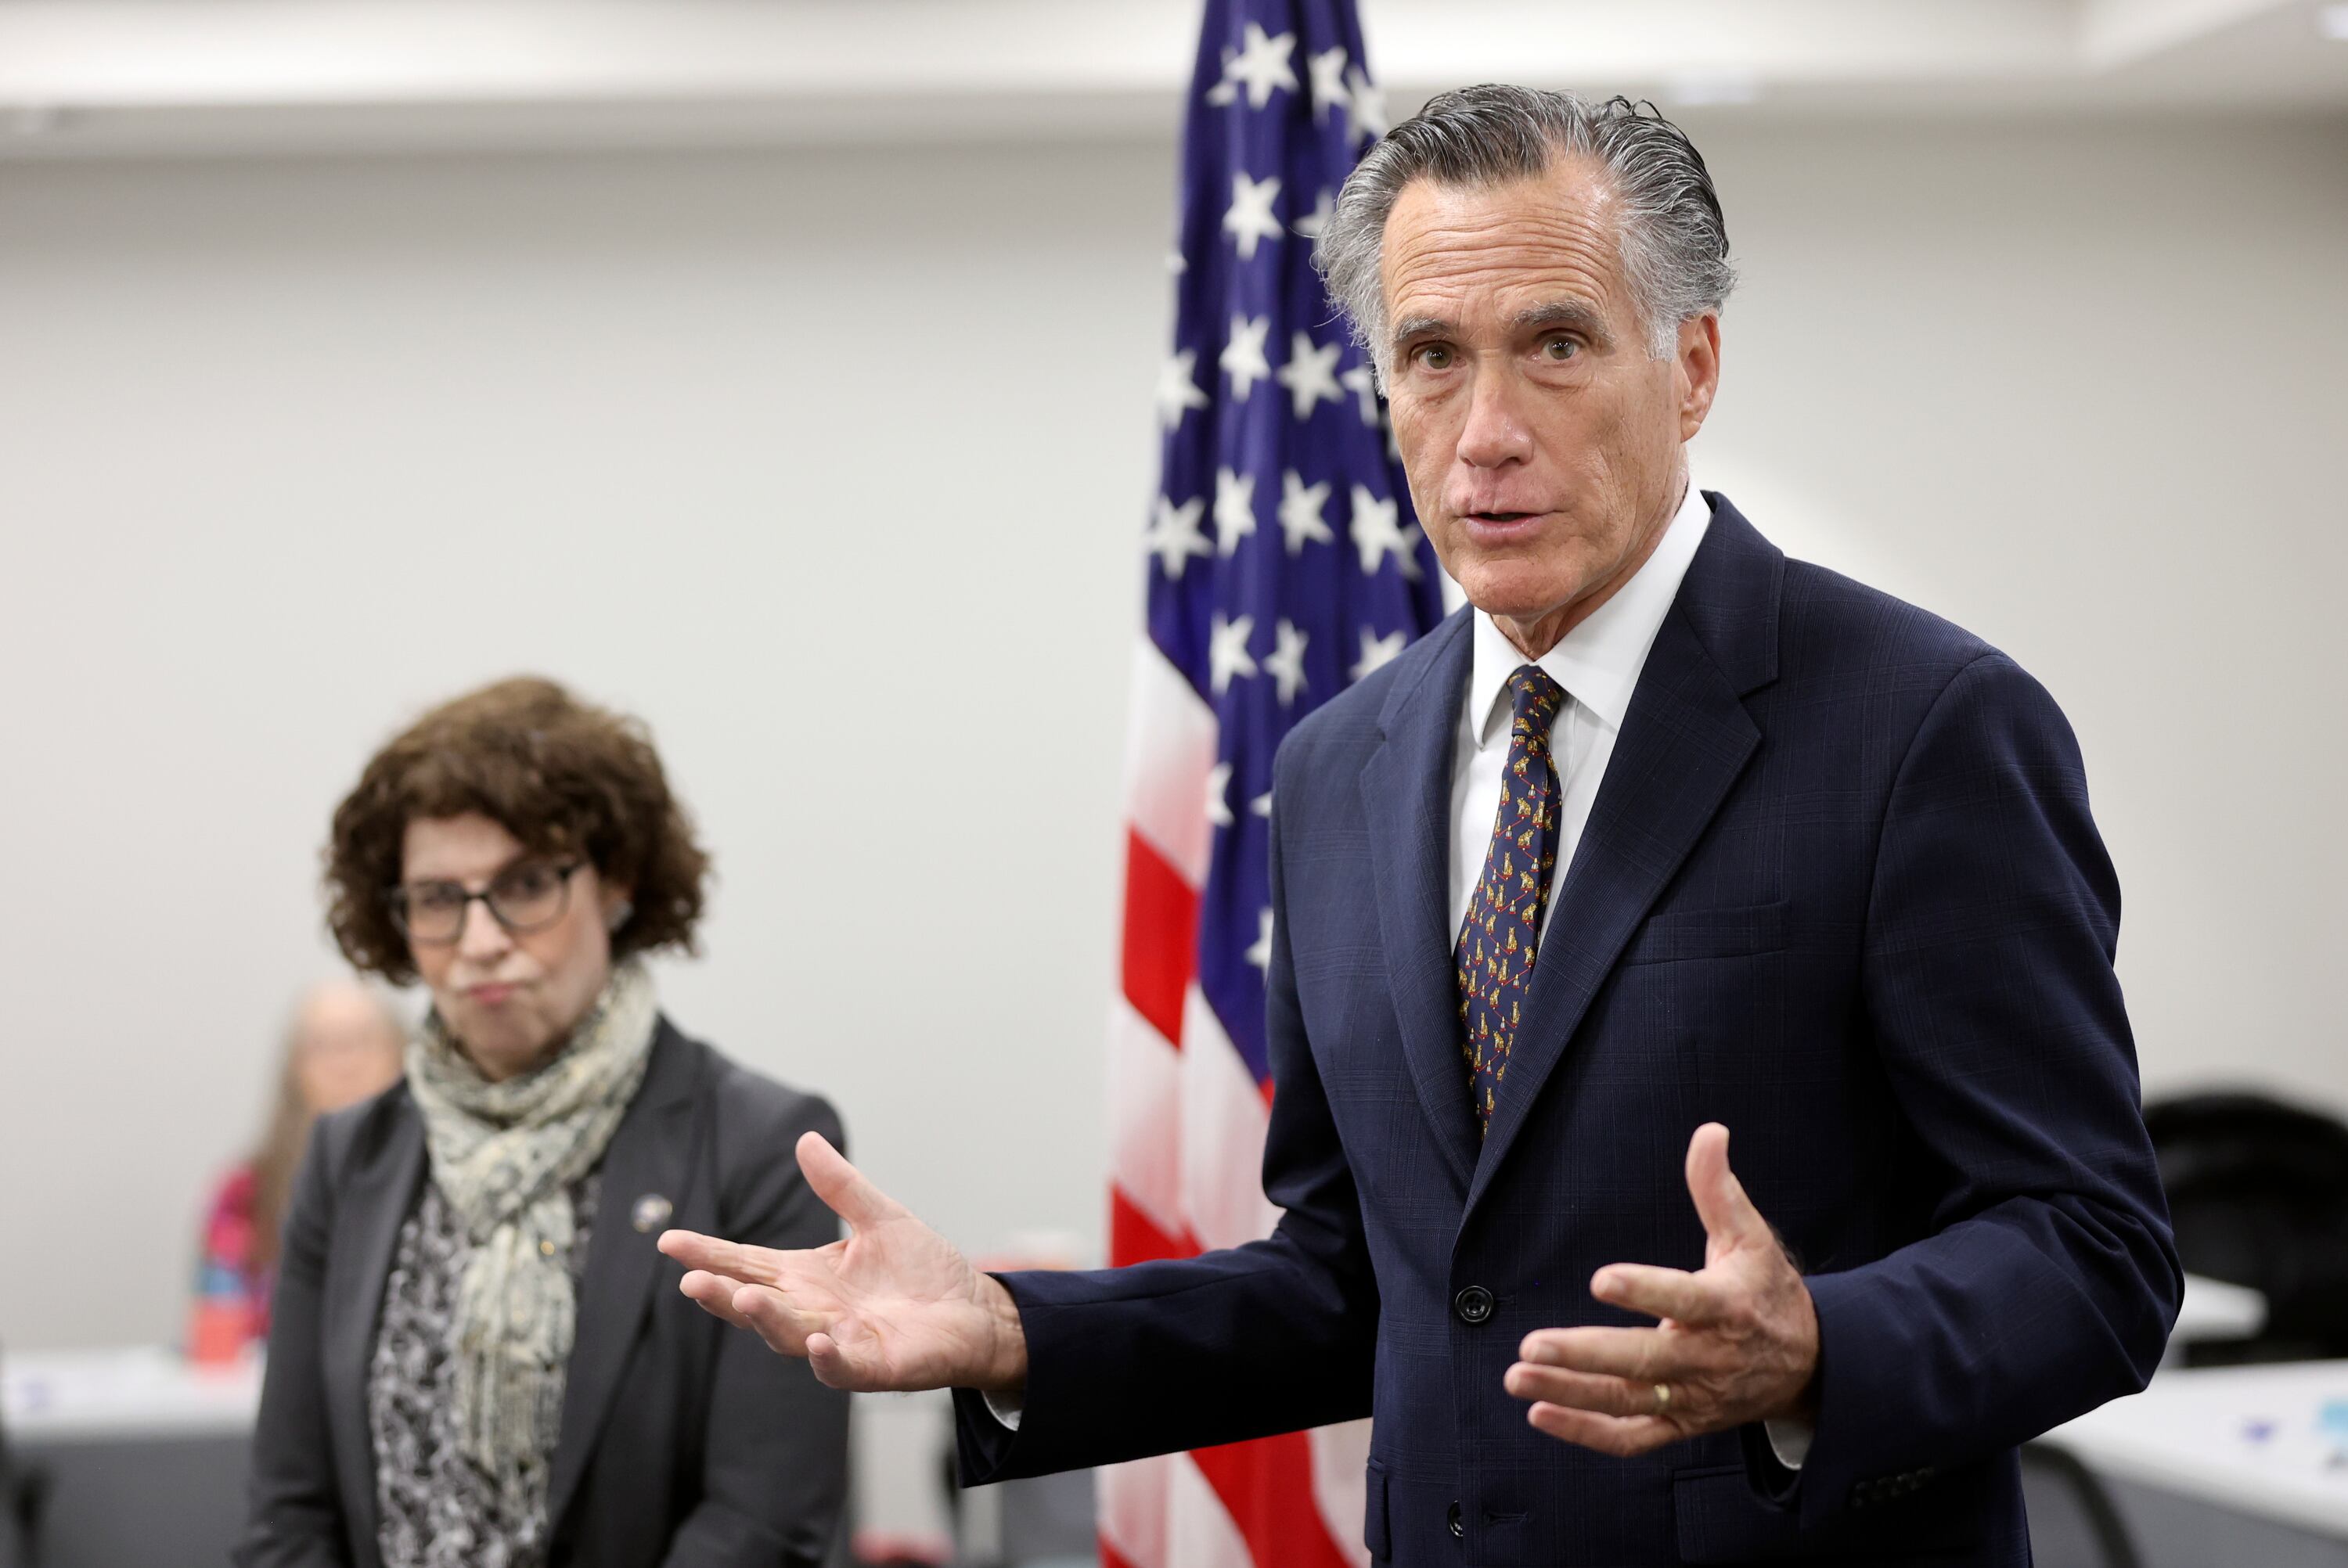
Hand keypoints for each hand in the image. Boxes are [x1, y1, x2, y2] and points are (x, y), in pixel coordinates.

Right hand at [657, 1131, 1028, 1393]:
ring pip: (788, 1336)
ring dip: (765, 1320)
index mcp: (805, 1277)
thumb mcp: (880, 1218)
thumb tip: (806, 1140)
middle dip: (721, 1294)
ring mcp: (838, 1342)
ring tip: (742, 1298)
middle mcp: (811, 1312)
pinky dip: (827, 1357)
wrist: (973, 1309)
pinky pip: (841, 1367)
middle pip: (755, 1304)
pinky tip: (817, 1343)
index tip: (669, 1241)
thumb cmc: (923, 1269)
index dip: (709, 1254)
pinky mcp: (871, 1366)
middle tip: (691, 1280)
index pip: (747, 1264)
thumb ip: (841, 1187)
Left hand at [1505, 1122, 1818, 1455]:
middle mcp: (1708, 1357)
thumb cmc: (1766, 1292)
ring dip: (1571, 1393)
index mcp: (1727, 1306)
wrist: (1809, 1367)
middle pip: (1644, 1360)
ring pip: (1629, 1401)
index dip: (1645, 1291)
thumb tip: (1708, 1131)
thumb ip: (1719, 1189)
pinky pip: (1633, 1438)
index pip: (1684, 1298)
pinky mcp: (1682, 1423)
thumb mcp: (1751, 1237)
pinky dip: (1587, 1433)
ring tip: (1517, 1376)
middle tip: (1532, 1344)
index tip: (1600, 1279)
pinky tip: (1540, 1413)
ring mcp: (1693, 1396)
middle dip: (1586, 1355)